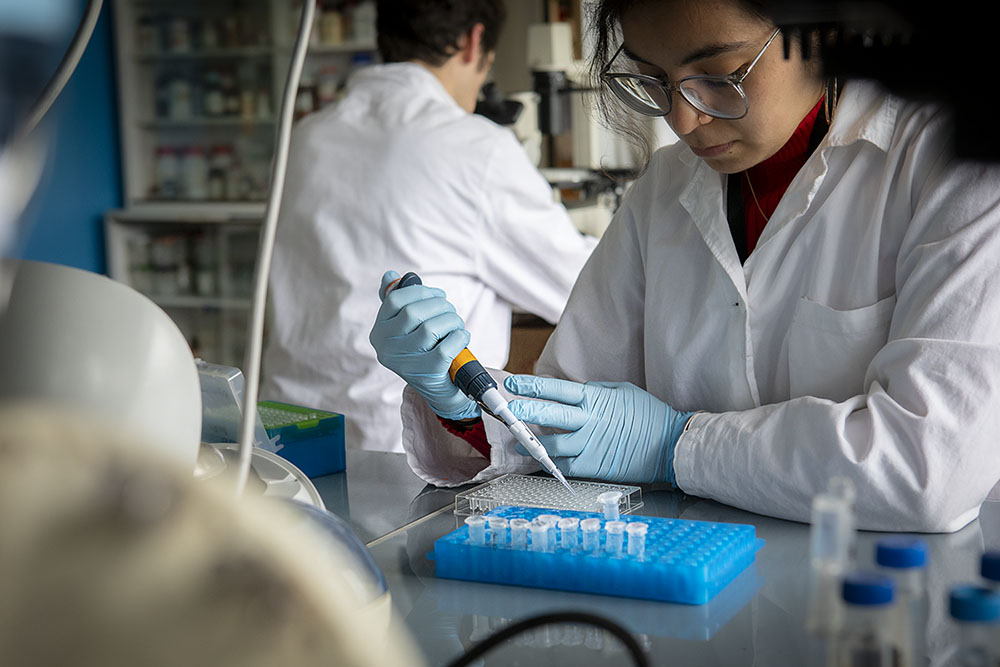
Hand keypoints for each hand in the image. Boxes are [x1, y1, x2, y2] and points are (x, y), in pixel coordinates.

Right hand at [369, 271, 479, 419]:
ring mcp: (405, 362)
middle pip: (414, 312)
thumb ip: (397, 302)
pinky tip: (462, 338)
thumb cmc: (424, 351)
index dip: (420, 291)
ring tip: (456, 324)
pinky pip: (446, 347)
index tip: (437, 295)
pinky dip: (459, 337)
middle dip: (440, 306)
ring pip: (431, 328)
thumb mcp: (406, 328)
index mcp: (379, 332)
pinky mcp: (427, 373)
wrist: (440, 389)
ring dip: (451, 321)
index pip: (394, 300)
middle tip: (450, 311)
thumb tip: (390, 275)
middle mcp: (386, 348)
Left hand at [504, 375, 694, 483]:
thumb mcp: (622, 392)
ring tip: (520, 443)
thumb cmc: (649, 415)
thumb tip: (575, 391)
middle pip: (550, 416)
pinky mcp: (594, 466)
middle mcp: (589, 421)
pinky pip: (566, 465)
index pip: (557, 390)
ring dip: (533, 445)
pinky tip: (543, 460)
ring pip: (553, 446)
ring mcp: (590, 446)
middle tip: (507, 411)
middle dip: (525, 413)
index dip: (533, 386)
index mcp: (595, 399)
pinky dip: (552, 463)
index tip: (514, 384)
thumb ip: (596, 390)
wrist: (669, 445)